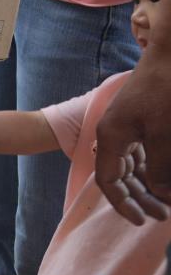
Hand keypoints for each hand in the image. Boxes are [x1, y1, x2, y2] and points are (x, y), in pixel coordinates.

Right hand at [97, 68, 170, 221]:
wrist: (170, 52)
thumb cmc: (164, 91)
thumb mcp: (163, 135)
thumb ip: (161, 169)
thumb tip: (162, 195)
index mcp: (111, 137)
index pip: (110, 181)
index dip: (124, 205)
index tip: (143, 222)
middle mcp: (114, 133)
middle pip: (121, 176)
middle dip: (141, 198)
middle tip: (163, 215)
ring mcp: (127, 125)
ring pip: (134, 165)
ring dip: (149, 184)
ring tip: (167, 200)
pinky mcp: (140, 119)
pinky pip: (143, 151)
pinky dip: (153, 167)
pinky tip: (164, 175)